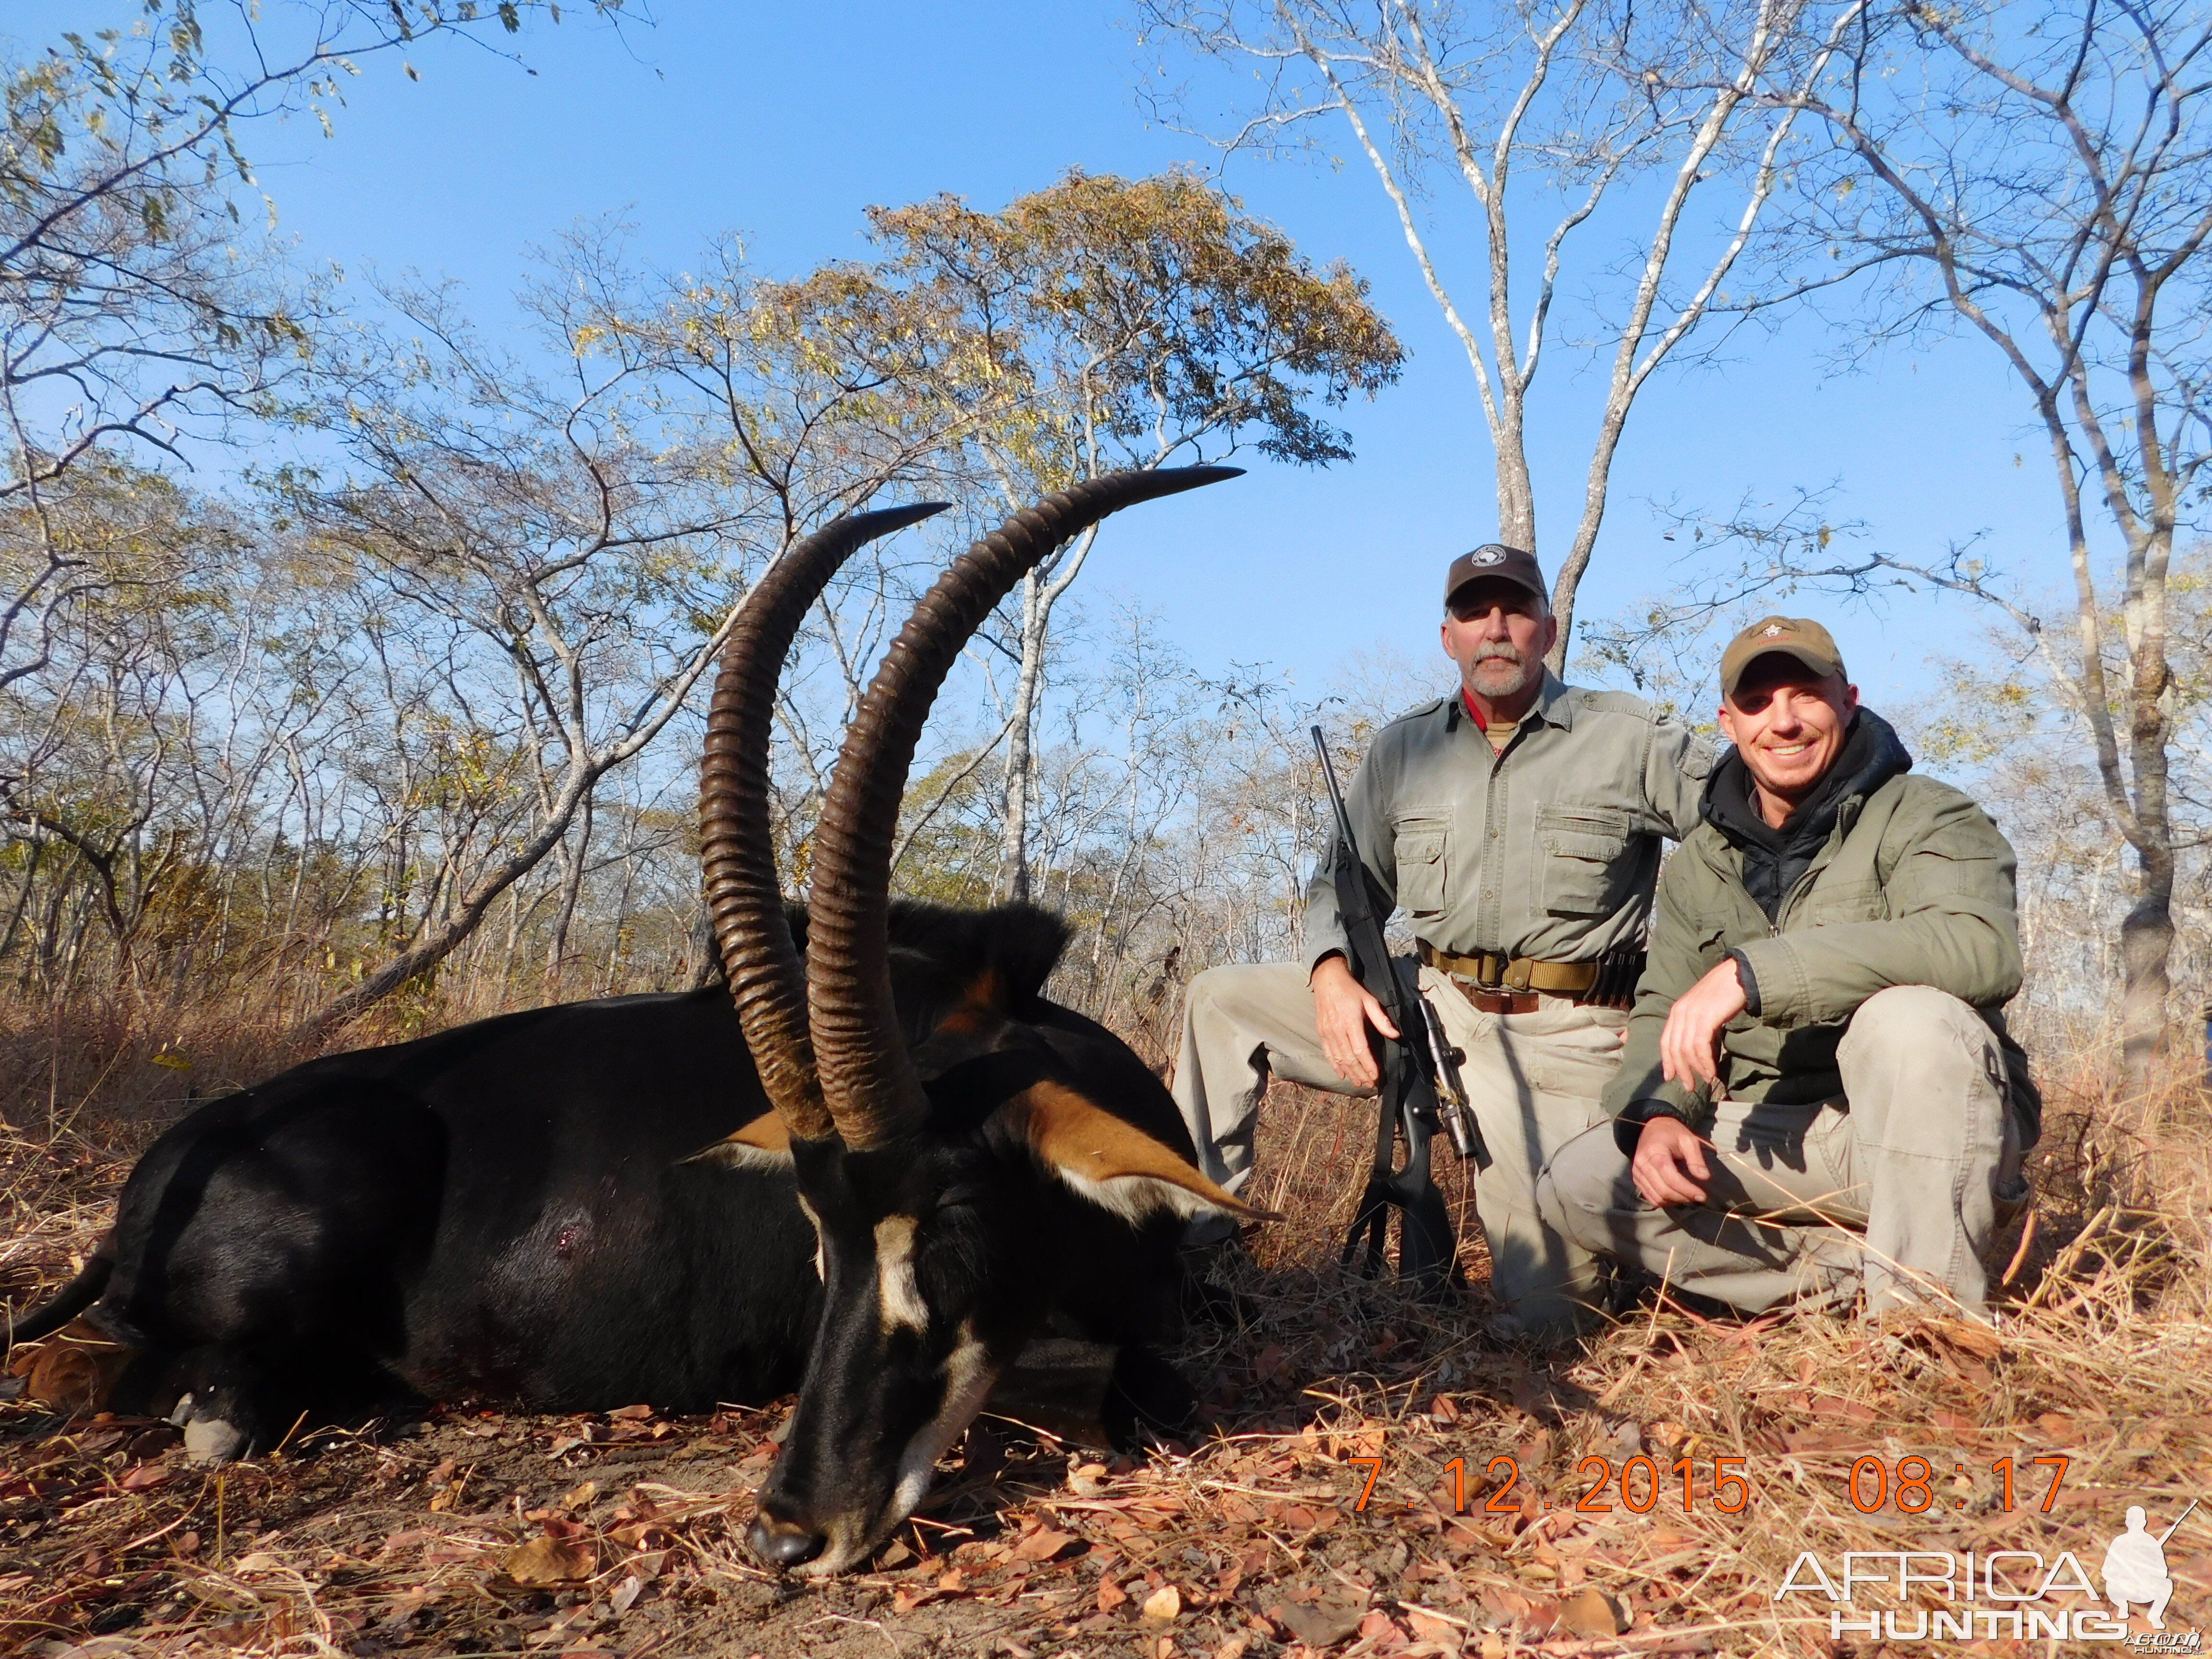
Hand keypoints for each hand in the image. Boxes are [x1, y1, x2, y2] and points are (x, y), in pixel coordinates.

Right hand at [1310, 954, 1398, 1089]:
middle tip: (1369, 1084)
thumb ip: (1381, 1019)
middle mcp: (1337, 1029)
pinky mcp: (1321, 1032)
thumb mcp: (1369, 1000)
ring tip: (1359, 1083)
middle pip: (1349, 1058)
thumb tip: (1395, 1034)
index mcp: (1350, 1022)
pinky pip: (1328, 1053)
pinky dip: (1335, 1066)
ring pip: (1338, 1058)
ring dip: (1349, 1073)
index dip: (1368, 1065)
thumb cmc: (1350, 990)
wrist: (1327, 980)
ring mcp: (1327, 1032)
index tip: (1375, 1076)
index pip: (1360, 1050)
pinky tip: (1342, 1074)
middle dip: (1360, 1073)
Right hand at [1631, 1115, 1711, 1206]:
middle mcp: (1642, 1164)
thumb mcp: (1688, 1140)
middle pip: (1663, 1190)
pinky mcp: (1636, 1179)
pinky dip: (1665, 1201)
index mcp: (1654, 1152)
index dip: (1686, 1189)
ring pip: (1656, 1197)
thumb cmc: (1672, 1133)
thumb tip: (1704, 1177)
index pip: (1670, 1177)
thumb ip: (1696, 1158)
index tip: (1702, 1195)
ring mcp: (1637, 1173)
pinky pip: (1650, 1198)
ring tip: (1688, 1196)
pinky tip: (1676, 1196)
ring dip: (1675, 1201)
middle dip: (1683, 1197)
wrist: (1652, 1128)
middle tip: (1699, 1197)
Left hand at [1659, 958, 1747, 1088]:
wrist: (1738, 975)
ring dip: (1696, 1069)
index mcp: (1676, 1011)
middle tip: (1689, 1086)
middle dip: (1681, 1070)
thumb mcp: (1702, 1009)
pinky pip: (1700, 1046)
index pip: (1665, 1041)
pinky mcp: (1705, 1017)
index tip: (1670, 1078)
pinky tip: (1712, 1071)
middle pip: (1674, 1049)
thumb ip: (1694, 1025)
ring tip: (1705, 1080)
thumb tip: (1695, 1047)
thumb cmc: (1723, 994)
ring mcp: (1692, 1014)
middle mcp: (1680, 1012)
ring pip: (1686, 1050)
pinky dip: (1705, 1062)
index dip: (1667, 1061)